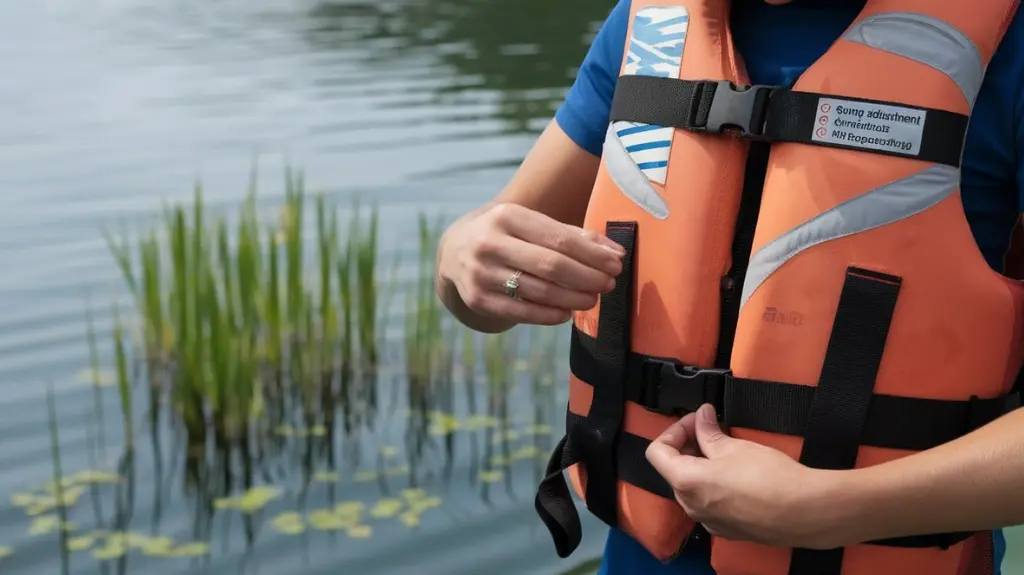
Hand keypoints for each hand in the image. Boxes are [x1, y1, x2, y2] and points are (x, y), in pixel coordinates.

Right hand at [437, 202, 624, 326]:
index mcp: (506, 216)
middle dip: (587, 277)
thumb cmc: (506, 235)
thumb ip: (572, 235)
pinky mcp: (479, 300)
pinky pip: (523, 312)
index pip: (559, 238)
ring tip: (593, 298)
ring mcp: (481, 273)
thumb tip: (615, 253)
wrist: (454, 252)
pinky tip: (567, 312)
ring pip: (540, 291)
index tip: (616, 264)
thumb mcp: (530, 224)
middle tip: (609, 284)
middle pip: (551, 266)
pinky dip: (550, 314)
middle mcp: (490, 243)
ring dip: (574, 298)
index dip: (592, 254)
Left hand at [645, 404, 843, 548]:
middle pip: (673, 470)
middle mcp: (690, 506)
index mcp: (685, 482)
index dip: (674, 431)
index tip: (696, 420)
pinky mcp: (727, 529)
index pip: (657, 452)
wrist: (805, 512)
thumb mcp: (733, 446)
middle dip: (688, 445)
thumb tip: (701, 417)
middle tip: (711, 428)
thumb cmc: (769, 477)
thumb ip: (709, 431)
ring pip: (691, 488)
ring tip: (724, 449)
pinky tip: (736, 474)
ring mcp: (708, 521)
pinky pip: (709, 503)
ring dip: (700, 465)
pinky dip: (713, 485)